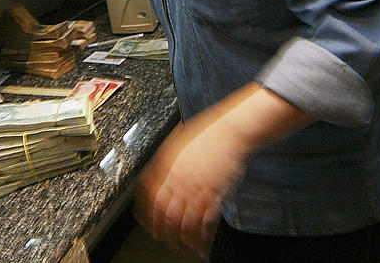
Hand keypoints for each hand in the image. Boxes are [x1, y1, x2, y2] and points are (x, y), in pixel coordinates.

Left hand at [134, 118, 246, 256]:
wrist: (232, 131)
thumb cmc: (210, 133)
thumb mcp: (180, 143)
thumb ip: (169, 162)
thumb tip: (161, 175)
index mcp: (168, 167)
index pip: (150, 198)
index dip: (147, 215)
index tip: (149, 224)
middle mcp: (180, 180)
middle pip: (165, 214)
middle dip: (164, 232)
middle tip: (165, 240)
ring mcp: (197, 189)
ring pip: (184, 223)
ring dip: (183, 240)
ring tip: (185, 248)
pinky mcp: (215, 195)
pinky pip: (205, 224)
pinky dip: (203, 239)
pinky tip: (203, 245)